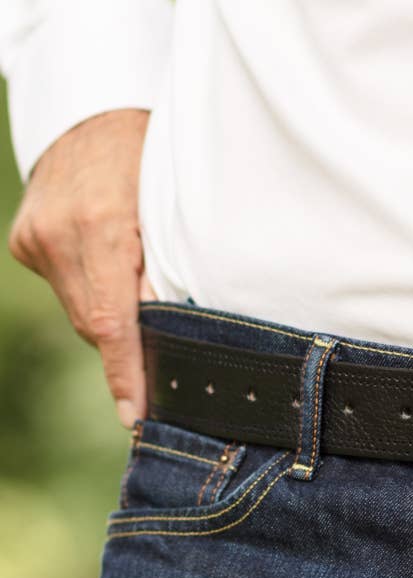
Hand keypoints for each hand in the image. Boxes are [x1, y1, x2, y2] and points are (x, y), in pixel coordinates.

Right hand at [8, 108, 155, 428]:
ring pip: (79, 312)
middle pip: (96, 325)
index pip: (112, 322)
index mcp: (102, 228)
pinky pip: (65, 289)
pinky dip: (91, 292)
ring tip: (135, 293)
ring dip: (109, 317)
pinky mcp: (23, 242)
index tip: (133, 415)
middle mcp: (59, 237)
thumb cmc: (150, 157)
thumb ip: (165, 271)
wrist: (90, 111)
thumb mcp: (171, 209)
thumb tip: (167, 330)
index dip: (125, 374)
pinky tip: (107, 268)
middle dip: (127, 343)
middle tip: (159, 354)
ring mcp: (34, 240)